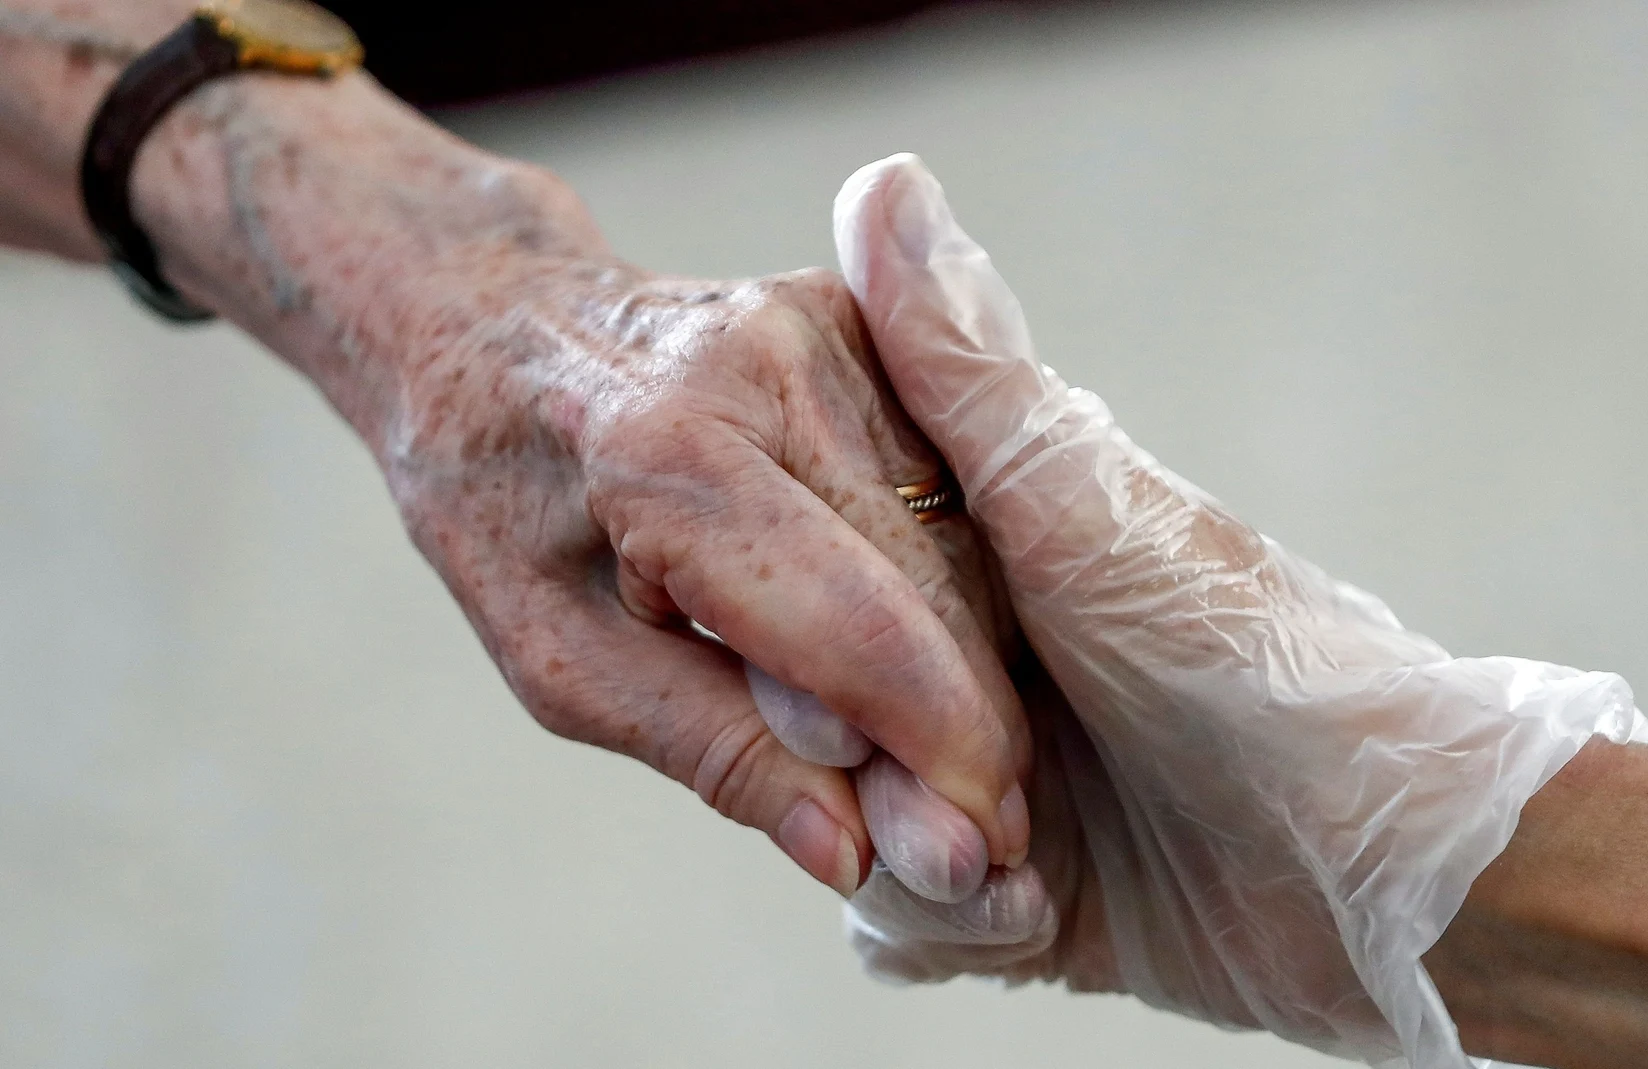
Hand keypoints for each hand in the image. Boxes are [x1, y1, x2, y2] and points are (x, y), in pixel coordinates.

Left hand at [374, 248, 1035, 897]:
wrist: (486, 328)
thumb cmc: (506, 507)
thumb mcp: (564, 662)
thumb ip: (713, 750)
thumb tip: (855, 851)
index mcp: (666, 450)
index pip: (856, 622)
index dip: (935, 747)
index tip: (980, 850)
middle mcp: (768, 364)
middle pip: (934, 582)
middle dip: (970, 721)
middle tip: (977, 833)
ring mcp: (829, 326)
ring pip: (964, 533)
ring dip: (969, 653)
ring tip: (931, 744)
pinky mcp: (868, 318)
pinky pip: (949, 481)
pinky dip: (949, 578)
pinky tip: (920, 636)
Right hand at [831, 154, 1647, 1066]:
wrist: (1391, 873)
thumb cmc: (1254, 666)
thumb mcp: (1083, 510)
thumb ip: (962, 369)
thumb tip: (883, 180)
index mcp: (976, 558)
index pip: (804, 583)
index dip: (795, 641)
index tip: (835, 694)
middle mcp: (973, 666)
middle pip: (815, 722)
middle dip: (866, 783)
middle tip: (966, 814)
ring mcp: (993, 782)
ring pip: (851, 830)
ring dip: (920, 875)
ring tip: (1017, 874)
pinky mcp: (1022, 892)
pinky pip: (914, 922)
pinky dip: (955, 931)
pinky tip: (1032, 917)